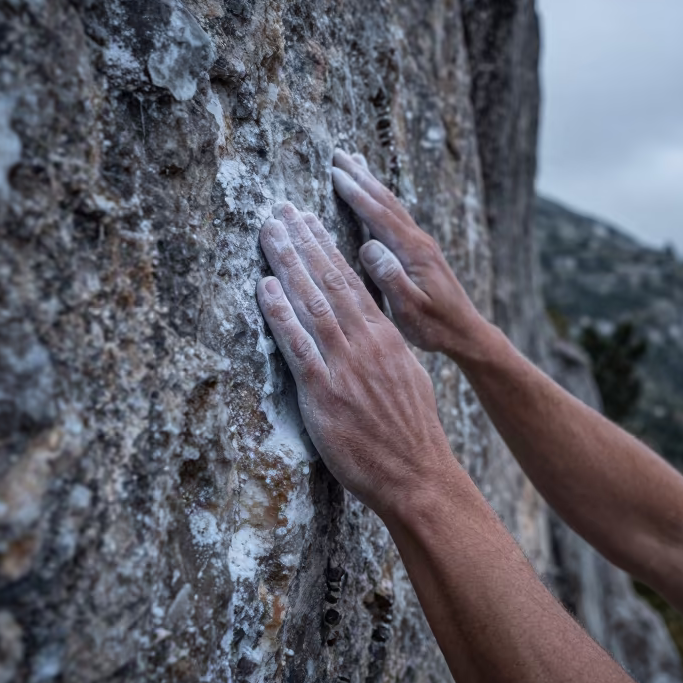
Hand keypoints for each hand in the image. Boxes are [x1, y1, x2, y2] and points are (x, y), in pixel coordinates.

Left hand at [255, 202, 463, 514]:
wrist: (418, 473)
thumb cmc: (410, 434)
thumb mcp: (405, 379)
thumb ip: (383, 352)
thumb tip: (369, 333)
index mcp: (385, 337)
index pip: (351, 282)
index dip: (326, 248)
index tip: (309, 221)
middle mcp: (365, 342)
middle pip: (329, 280)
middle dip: (303, 240)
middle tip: (281, 209)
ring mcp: (344, 365)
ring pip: (311, 301)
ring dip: (287, 262)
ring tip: (269, 230)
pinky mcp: (324, 391)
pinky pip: (296, 344)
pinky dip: (279, 312)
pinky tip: (264, 286)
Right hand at [330, 149, 489, 359]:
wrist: (466, 332)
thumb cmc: (436, 326)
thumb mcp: (410, 309)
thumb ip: (390, 278)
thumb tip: (367, 246)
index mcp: (413, 252)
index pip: (379, 215)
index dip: (356, 193)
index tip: (333, 173)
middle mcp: (419, 241)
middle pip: (386, 200)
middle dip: (361, 176)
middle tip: (337, 154)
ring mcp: (422, 244)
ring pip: (393, 204)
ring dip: (371, 182)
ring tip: (354, 162)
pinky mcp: (421, 251)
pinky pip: (397, 216)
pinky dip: (381, 199)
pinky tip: (375, 196)